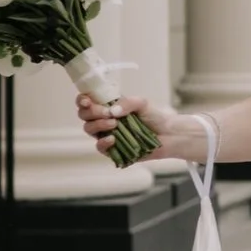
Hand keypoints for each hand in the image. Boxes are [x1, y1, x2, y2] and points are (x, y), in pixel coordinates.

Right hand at [75, 86, 195, 162]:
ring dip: (98, 125)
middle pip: (84, 115)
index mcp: (108, 106)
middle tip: (107, 112)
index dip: (82, 100)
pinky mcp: (112, 150)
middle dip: (92, 112)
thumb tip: (112, 110)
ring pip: (89, 129)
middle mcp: (104, 119)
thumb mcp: (142, 103)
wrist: (168, 135)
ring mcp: (106, 135)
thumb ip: (128, 102)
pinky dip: (103, 142)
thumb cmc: (155, 117)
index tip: (88, 101)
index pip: (87, 101)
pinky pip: (99, 147)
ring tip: (114, 124)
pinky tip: (113, 139)